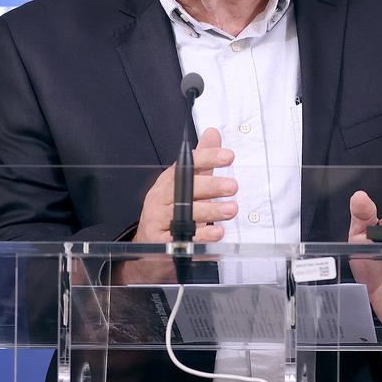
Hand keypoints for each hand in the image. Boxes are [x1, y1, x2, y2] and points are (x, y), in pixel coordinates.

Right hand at [118, 128, 233, 284]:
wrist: (147, 247)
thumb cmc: (169, 212)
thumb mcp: (183, 185)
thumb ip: (201, 162)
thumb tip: (213, 133)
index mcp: (168, 182)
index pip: (186, 165)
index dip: (207, 158)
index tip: (228, 157)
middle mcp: (160, 198)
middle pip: (184, 189)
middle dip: (211, 186)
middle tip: (233, 186)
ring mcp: (158, 221)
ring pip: (184, 213)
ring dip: (210, 211)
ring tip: (231, 209)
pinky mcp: (160, 243)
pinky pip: (182, 239)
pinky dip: (201, 237)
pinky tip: (217, 233)